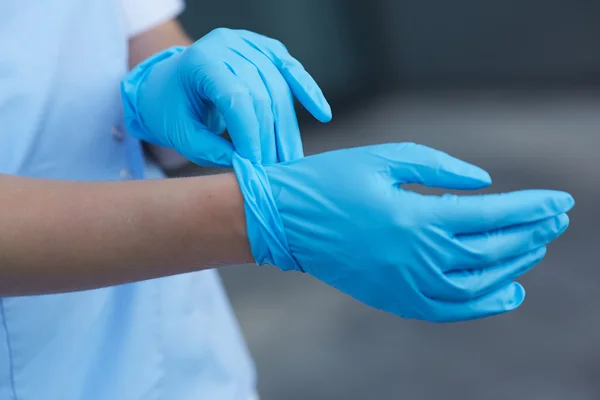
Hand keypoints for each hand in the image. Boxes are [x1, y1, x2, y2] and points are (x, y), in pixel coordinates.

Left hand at [121, 28, 331, 166]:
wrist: (166, 81)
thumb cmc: (169, 108)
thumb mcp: (179, 133)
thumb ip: (210, 151)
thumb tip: (248, 168)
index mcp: (200, 61)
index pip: (235, 98)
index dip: (250, 134)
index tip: (257, 165)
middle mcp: (227, 44)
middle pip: (261, 94)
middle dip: (271, 136)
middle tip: (278, 170)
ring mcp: (248, 42)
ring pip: (280, 87)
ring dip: (288, 126)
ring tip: (292, 158)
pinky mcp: (264, 48)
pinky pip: (291, 69)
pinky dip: (308, 91)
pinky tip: (323, 113)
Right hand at [233, 143, 574, 321]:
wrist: (284, 220)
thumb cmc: (330, 180)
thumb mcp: (384, 158)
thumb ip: (439, 168)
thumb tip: (484, 183)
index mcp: (414, 218)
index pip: (490, 216)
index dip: (529, 209)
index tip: (559, 201)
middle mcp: (414, 258)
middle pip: (490, 251)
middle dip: (530, 234)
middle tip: (556, 221)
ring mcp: (403, 284)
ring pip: (475, 284)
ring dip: (513, 266)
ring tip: (535, 248)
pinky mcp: (391, 298)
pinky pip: (448, 310)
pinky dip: (482, 304)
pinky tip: (507, 292)